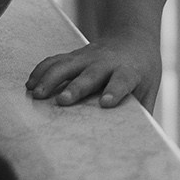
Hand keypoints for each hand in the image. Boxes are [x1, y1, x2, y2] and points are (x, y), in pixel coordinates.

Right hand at [25, 31, 161, 112]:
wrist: (133, 35)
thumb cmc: (142, 68)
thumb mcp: (149, 87)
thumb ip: (144, 111)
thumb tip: (137, 143)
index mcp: (129, 70)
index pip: (123, 80)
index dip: (115, 90)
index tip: (106, 103)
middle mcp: (107, 62)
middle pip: (91, 74)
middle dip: (76, 87)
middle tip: (63, 101)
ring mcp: (89, 57)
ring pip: (67, 64)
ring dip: (51, 78)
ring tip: (36, 94)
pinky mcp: (75, 55)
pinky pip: (56, 60)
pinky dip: (42, 70)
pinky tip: (29, 84)